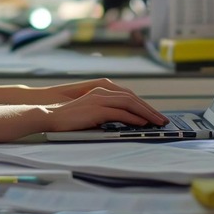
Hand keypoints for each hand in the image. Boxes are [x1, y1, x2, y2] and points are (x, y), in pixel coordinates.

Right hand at [42, 84, 168, 131]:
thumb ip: (107, 115)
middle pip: (132, 98)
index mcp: (101, 91)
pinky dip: (134, 117)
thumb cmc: (69, 119)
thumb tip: (126, 122)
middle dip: (150, 109)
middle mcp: (102, 92)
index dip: (144, 105)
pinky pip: (120, 112)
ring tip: (158, 122)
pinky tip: (143, 123)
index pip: (128, 96)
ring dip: (147, 113)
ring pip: (130, 103)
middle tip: (163, 119)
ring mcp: (100, 99)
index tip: (155, 114)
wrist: (50, 116)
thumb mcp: (92, 114)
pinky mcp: (97, 109)